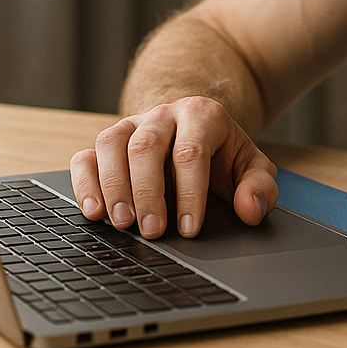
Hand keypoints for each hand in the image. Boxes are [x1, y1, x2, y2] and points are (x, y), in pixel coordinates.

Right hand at [69, 96, 278, 238]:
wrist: (201, 133)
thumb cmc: (224, 156)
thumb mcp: (252, 168)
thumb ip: (260, 188)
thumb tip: (249, 210)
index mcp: (202, 115)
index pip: (191, 151)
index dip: (189, 192)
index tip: (188, 228)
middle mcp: (163, 115)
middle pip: (146, 146)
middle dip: (148, 192)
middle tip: (152, 232)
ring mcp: (132, 125)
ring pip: (112, 143)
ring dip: (114, 186)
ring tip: (123, 223)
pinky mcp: (110, 143)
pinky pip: (87, 155)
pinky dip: (86, 182)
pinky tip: (95, 211)